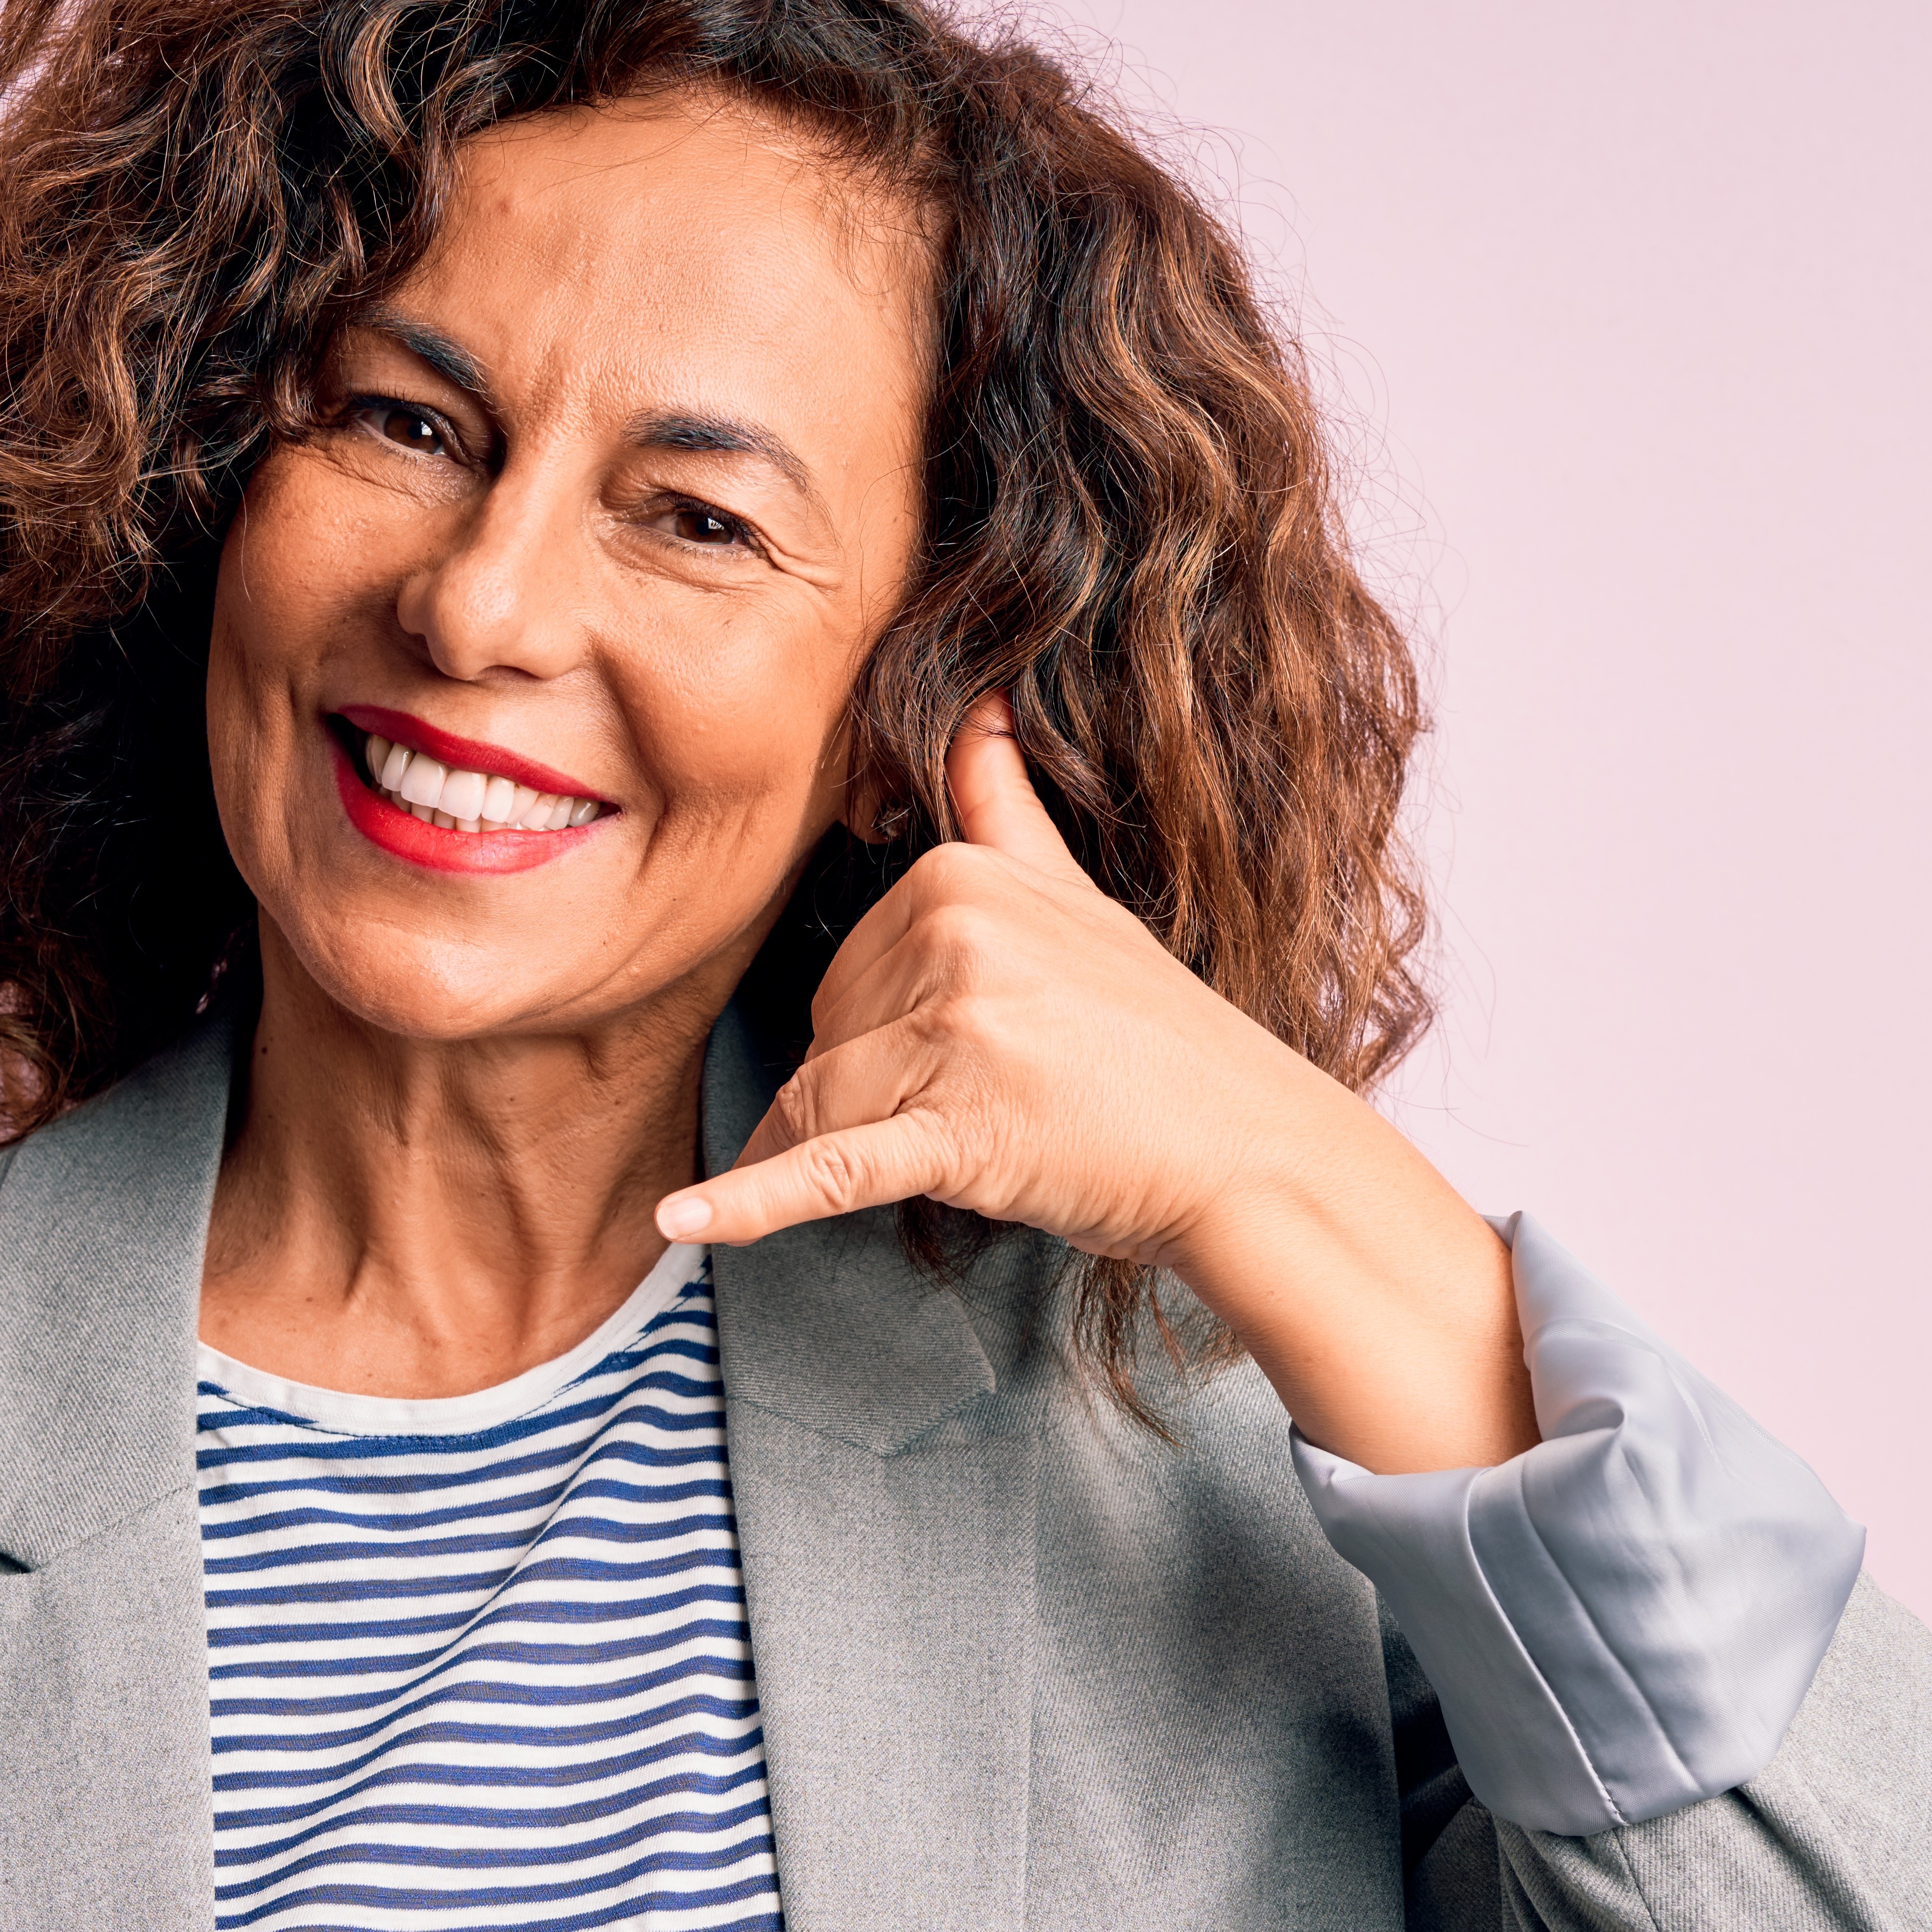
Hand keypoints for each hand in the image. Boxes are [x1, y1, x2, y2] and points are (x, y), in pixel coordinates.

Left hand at [658, 701, 1538, 1471]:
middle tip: (972, 1107)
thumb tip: (979, 707)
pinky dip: (750, 1203)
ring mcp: (955, 1036)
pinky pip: (830, 1168)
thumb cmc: (1161, 1039)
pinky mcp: (958, 1133)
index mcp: (962, 878)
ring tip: (943, 1160)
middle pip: (829, 1034)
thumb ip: (1004, 809)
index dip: (880, 1026)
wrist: (1247, 1150)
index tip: (939, 1053)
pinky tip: (684, 1224)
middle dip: (868, 1085)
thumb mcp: (1079, 900)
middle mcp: (953, 940)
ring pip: (826, 1104)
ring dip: (847, 1147)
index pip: (848, 966)